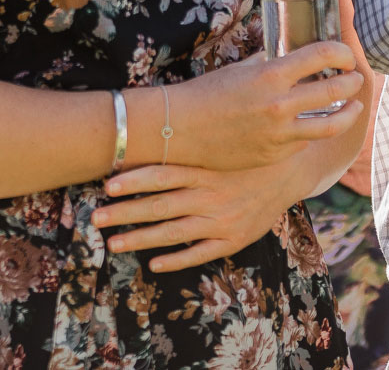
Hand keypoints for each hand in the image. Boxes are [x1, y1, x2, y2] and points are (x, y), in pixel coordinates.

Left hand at [93, 160, 308, 271]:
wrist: (292, 170)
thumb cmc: (247, 152)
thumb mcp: (222, 141)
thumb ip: (192, 140)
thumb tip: (155, 126)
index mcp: (205, 169)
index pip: (163, 174)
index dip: (134, 180)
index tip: (107, 186)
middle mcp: (210, 195)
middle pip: (160, 206)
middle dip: (124, 214)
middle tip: (96, 219)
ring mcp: (221, 220)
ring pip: (173, 232)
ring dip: (141, 239)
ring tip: (113, 244)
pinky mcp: (234, 239)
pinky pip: (200, 253)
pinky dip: (176, 259)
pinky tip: (153, 263)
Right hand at [165, 44, 363, 172]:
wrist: (182, 129)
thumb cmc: (208, 93)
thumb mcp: (243, 68)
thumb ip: (271, 63)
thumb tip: (293, 56)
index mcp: (271, 74)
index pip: (322, 55)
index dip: (341, 53)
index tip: (346, 55)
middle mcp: (279, 104)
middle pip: (335, 91)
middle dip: (353, 82)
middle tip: (357, 79)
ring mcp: (279, 134)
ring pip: (331, 125)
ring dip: (348, 113)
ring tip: (354, 107)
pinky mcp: (275, 155)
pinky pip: (304, 142)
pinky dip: (311, 131)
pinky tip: (312, 125)